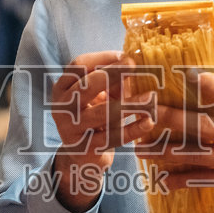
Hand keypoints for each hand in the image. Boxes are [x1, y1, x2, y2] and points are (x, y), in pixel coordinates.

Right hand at [48, 51, 155, 211]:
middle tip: (134, 66)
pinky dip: (133, 129)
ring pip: (102, 113)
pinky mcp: (85, 148)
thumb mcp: (99, 96)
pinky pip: (113, 137)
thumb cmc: (94, 117)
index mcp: (62, 88)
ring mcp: (71, 129)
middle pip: (86, 85)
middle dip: (112, 73)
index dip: (102, 58)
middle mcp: (62, 107)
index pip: (78, 65)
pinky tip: (149, 122)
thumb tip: (134, 61)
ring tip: (150, 97)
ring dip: (129, 104)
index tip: (125, 55)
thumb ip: (112, 81)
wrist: (81, 157)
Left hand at [136, 71, 213, 212]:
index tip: (186, 76)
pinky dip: (180, 180)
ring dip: (165, 152)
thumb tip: (209, 75)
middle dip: (171, 119)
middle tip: (146, 113)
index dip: (210, 86)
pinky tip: (161, 178)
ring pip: (195, 155)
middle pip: (203, 126)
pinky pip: (201, 180)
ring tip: (141, 148)